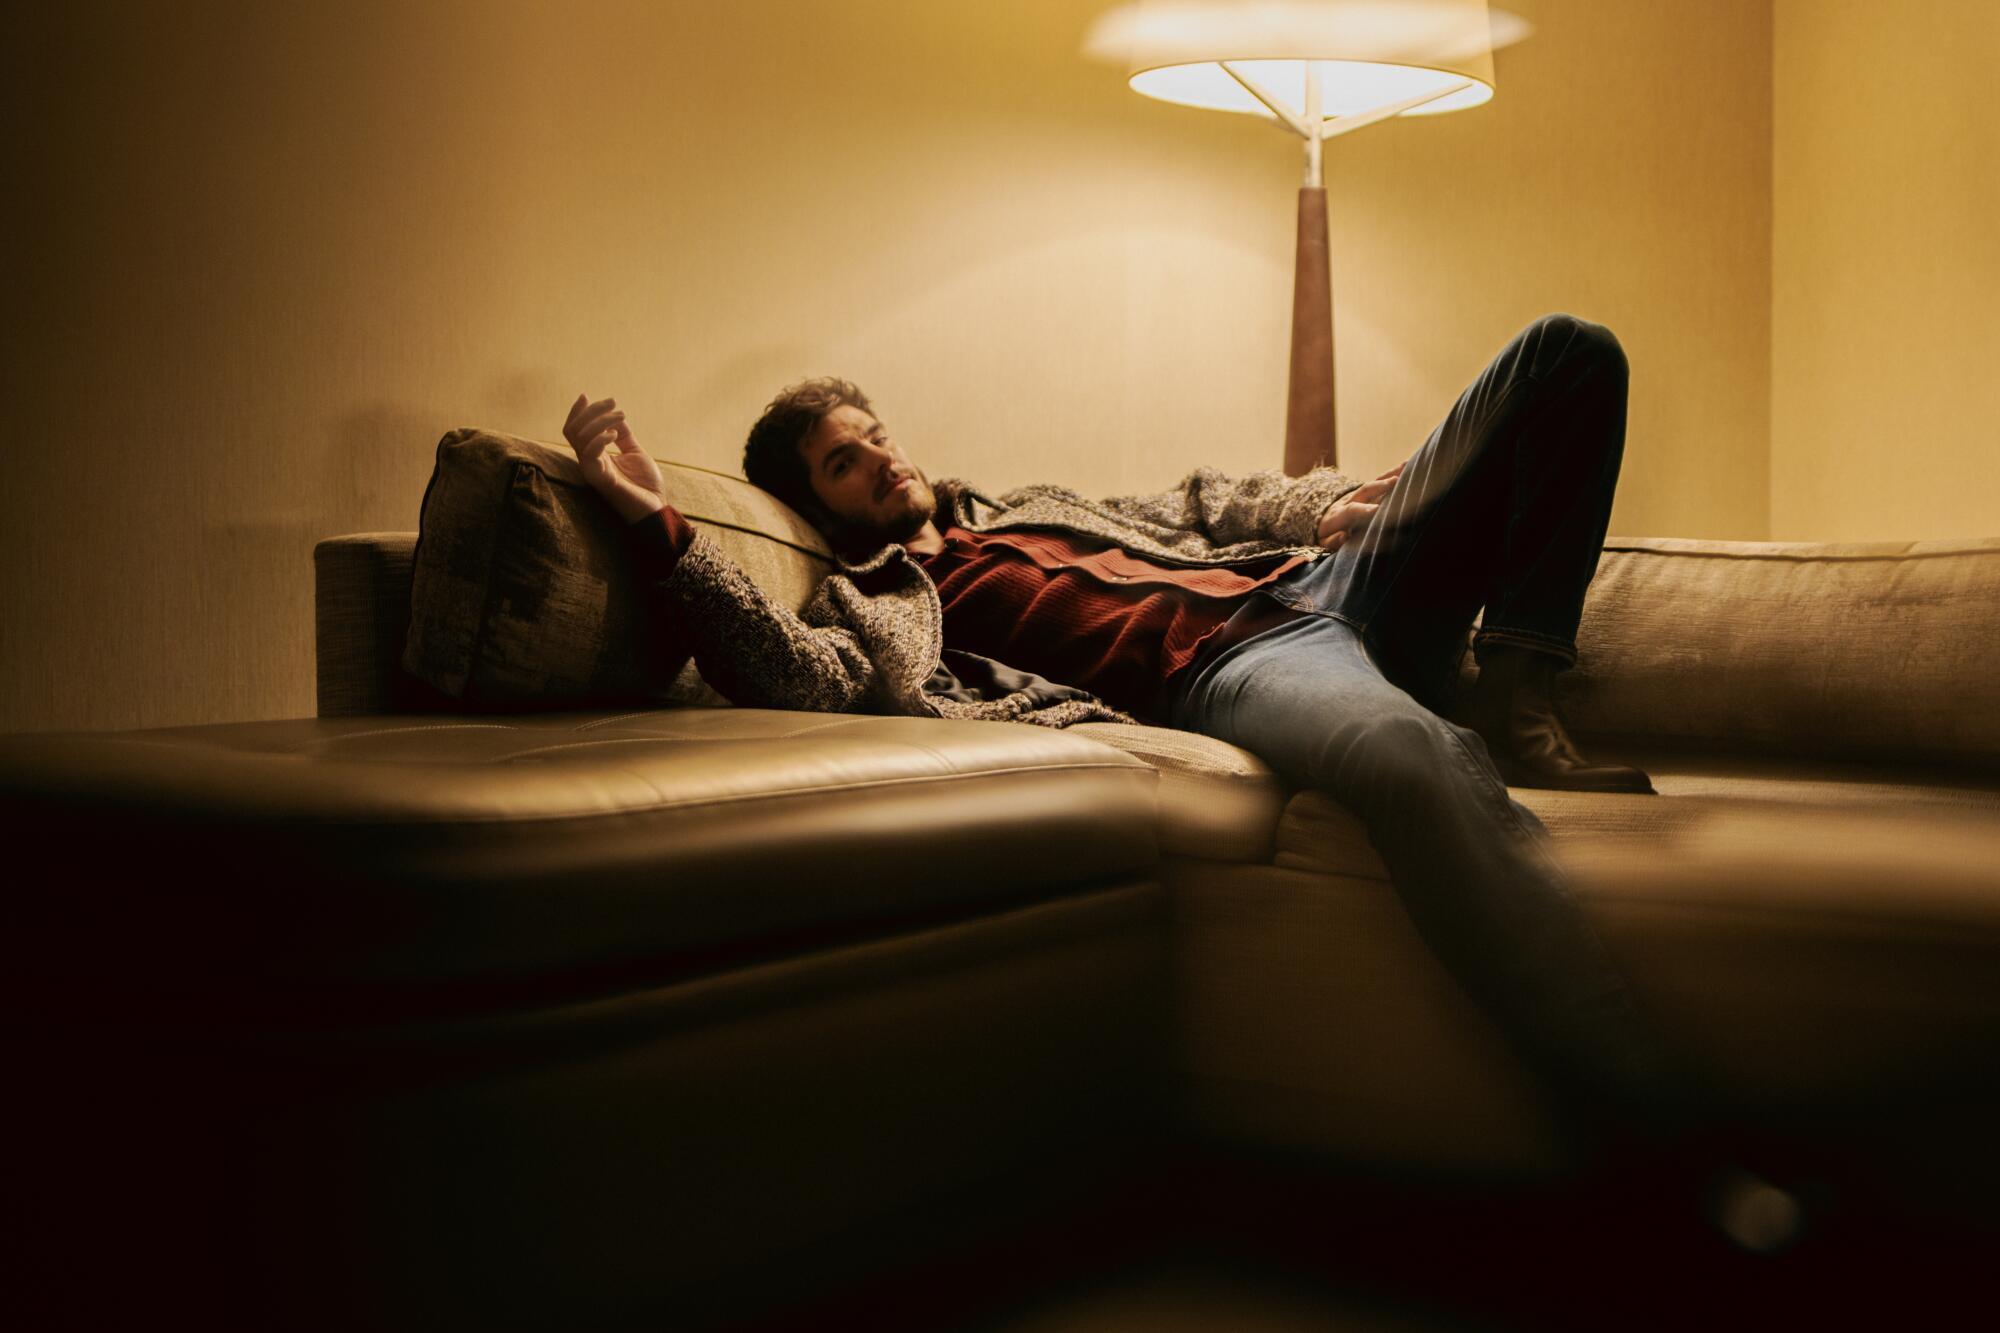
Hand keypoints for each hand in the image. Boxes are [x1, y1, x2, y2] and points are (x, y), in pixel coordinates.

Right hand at [564, 393, 666, 524]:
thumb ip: (624, 435)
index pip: (574, 430)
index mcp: (594, 456)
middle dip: (591, 410)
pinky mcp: (600, 479)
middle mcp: (589, 462)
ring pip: (579, 438)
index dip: (576, 412)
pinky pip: (589, 454)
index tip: (586, 395)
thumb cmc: (645, 485)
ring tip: (621, 416)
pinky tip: (615, 434)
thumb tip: (616, 415)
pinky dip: (600, 438)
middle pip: (574, 430)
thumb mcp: (635, 452)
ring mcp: (592, 471)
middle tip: (613, 402)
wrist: (656, 508)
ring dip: (600, 420)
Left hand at [1315, 459, 1405, 549]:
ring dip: (1390, 475)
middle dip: (1380, 486)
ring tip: (1406, 466)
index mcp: (1336, 516)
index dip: (1363, 510)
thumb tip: (1345, 536)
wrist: (1319, 519)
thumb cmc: (1324, 535)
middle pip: (1364, 491)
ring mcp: (1356, 495)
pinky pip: (1379, 482)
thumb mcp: (1323, 542)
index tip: (1377, 510)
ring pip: (1374, 483)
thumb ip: (1333, 541)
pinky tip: (1406, 466)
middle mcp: (1348, 501)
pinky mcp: (1364, 492)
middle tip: (1396, 481)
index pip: (1350, 511)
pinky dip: (1392, 474)